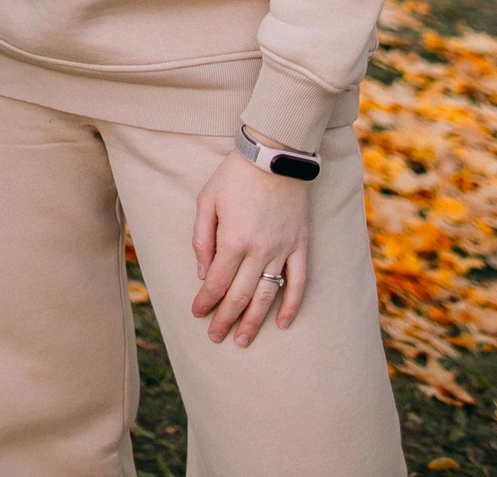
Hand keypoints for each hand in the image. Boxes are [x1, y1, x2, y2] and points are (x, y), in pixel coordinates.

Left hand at [190, 135, 311, 345]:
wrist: (274, 154)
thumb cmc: (234, 176)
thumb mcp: (206, 201)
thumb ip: (201, 240)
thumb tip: (204, 274)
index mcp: (232, 240)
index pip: (216, 283)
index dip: (205, 302)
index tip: (197, 314)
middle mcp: (258, 250)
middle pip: (240, 295)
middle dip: (225, 319)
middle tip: (215, 338)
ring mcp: (282, 249)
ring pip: (267, 295)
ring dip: (254, 321)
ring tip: (243, 341)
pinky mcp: (300, 245)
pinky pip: (298, 281)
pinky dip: (292, 304)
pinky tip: (283, 323)